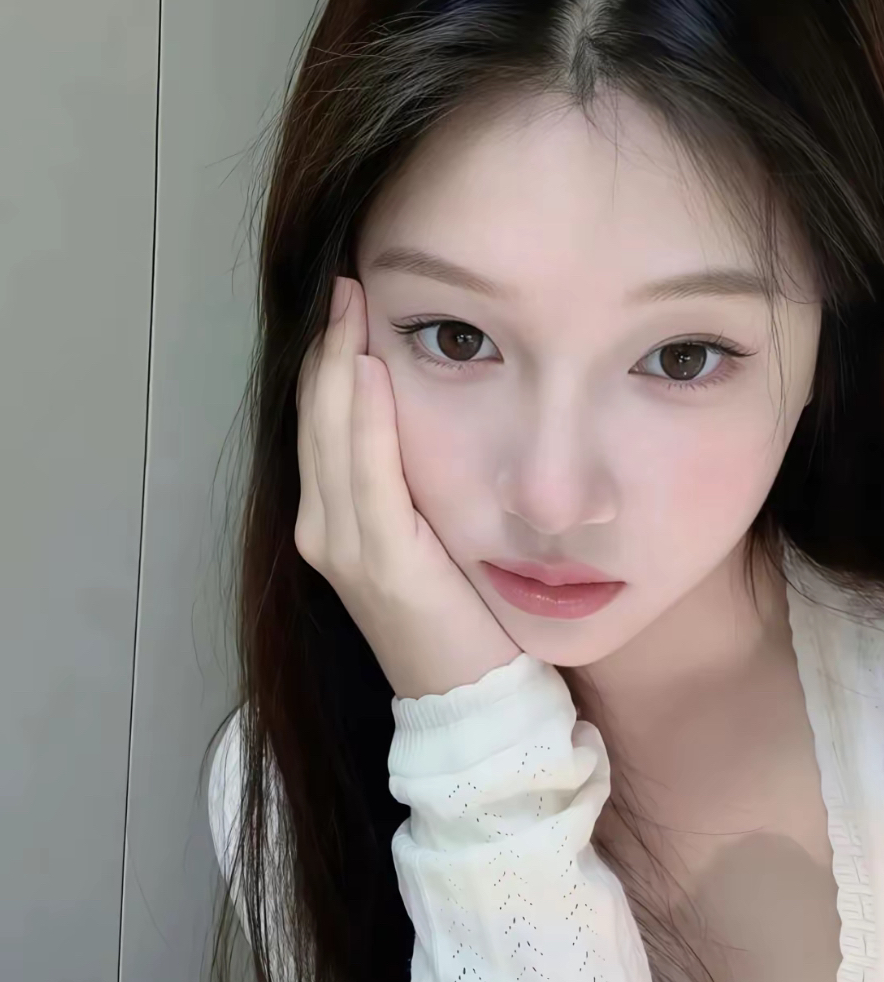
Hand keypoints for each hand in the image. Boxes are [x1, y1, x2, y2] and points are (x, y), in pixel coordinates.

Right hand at [294, 275, 521, 699]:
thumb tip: (428, 416)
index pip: (322, 423)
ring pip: (331, 437)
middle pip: (316, 420)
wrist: (469, 699)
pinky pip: (367, 476)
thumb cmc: (458, 615)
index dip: (327, 360)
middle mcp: (322, 530)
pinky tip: (371, 371)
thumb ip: (412, 486)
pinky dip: (365, 421)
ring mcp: (343, 547)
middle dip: (327, 348)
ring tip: (350, 304)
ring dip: (339, 366)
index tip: (348, 299)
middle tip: (345, 282)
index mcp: (331, 522)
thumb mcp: (428, 538)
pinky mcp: (380, 562)